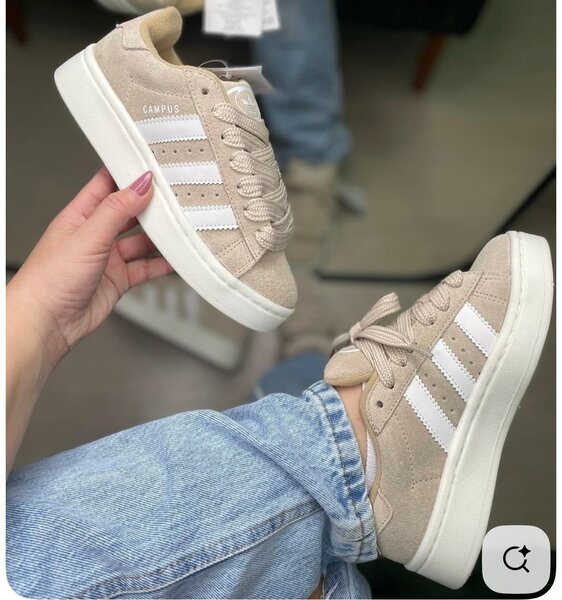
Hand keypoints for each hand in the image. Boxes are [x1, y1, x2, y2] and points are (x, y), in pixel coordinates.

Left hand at [7, 168, 172, 366]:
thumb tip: (140, 185)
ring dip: (159, 237)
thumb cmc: (50, 279)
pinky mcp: (118, 280)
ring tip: (180, 229)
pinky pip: (145, 268)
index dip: (129, 175)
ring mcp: (107, 258)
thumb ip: (117, 209)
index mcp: (80, 215)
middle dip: (151, 206)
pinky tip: (175, 260)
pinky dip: (161, 264)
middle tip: (175, 199)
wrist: (47, 323)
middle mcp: (94, 234)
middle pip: (129, 213)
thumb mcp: (88, 235)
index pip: (107, 185)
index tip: (153, 168)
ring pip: (140, 242)